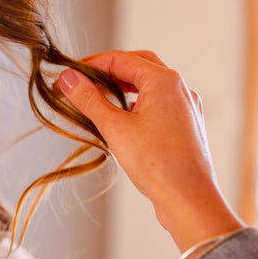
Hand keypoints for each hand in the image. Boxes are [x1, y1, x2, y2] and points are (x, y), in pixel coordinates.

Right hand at [57, 51, 242, 251]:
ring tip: (99, 99)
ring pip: (150, 86)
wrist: (189, 199)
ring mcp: (186, 108)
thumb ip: (89, 99)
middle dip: (109, 70)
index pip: (121, 59)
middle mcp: (180, 89)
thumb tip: (69, 79)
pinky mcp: (186, 126)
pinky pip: (159, 104)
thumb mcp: (114, 128)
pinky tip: (124, 119)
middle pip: (139, 66)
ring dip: (124, 87)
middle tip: (84, 81)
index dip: (92, 64)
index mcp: (165, 81)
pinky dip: (138, 103)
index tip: (70, 75)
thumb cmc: (157, 164)